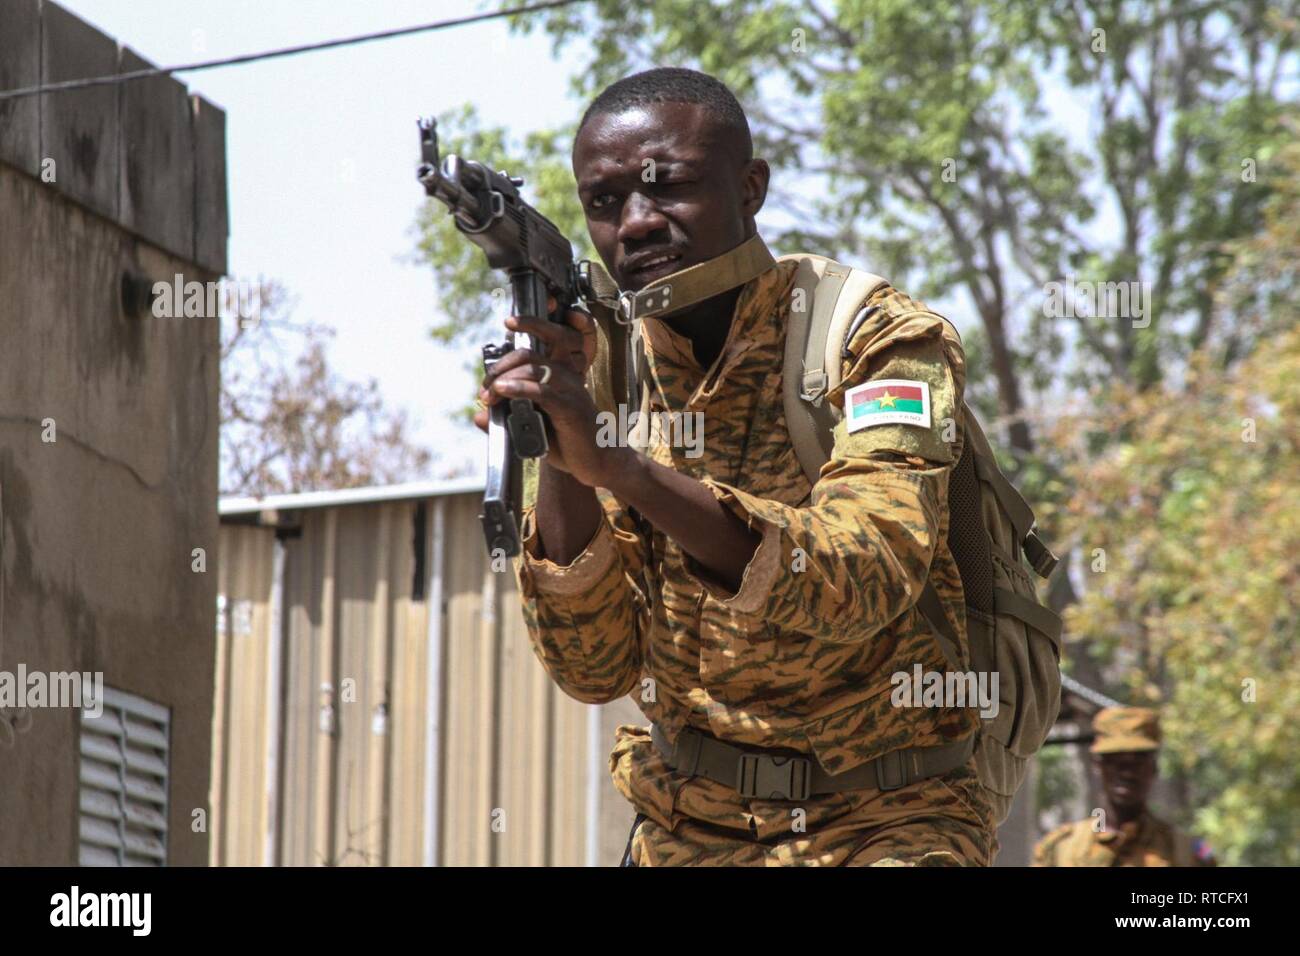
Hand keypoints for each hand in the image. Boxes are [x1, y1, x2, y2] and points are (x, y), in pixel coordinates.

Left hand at [473, 301, 626, 487]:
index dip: (527, 325)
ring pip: (532, 367)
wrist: (596, 463)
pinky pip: (541, 390)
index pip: (544, 339)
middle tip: (485, 386)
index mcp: (561, 373)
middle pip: (529, 352)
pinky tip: (503, 390)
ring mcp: (570, 389)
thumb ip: (507, 419)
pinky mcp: (570, 407)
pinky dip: (518, 388)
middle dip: (500, 365)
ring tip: (489, 394)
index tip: (505, 330)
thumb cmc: (569, 442)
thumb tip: (478, 416)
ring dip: (503, 377)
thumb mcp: (533, 427)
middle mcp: (567, 375)